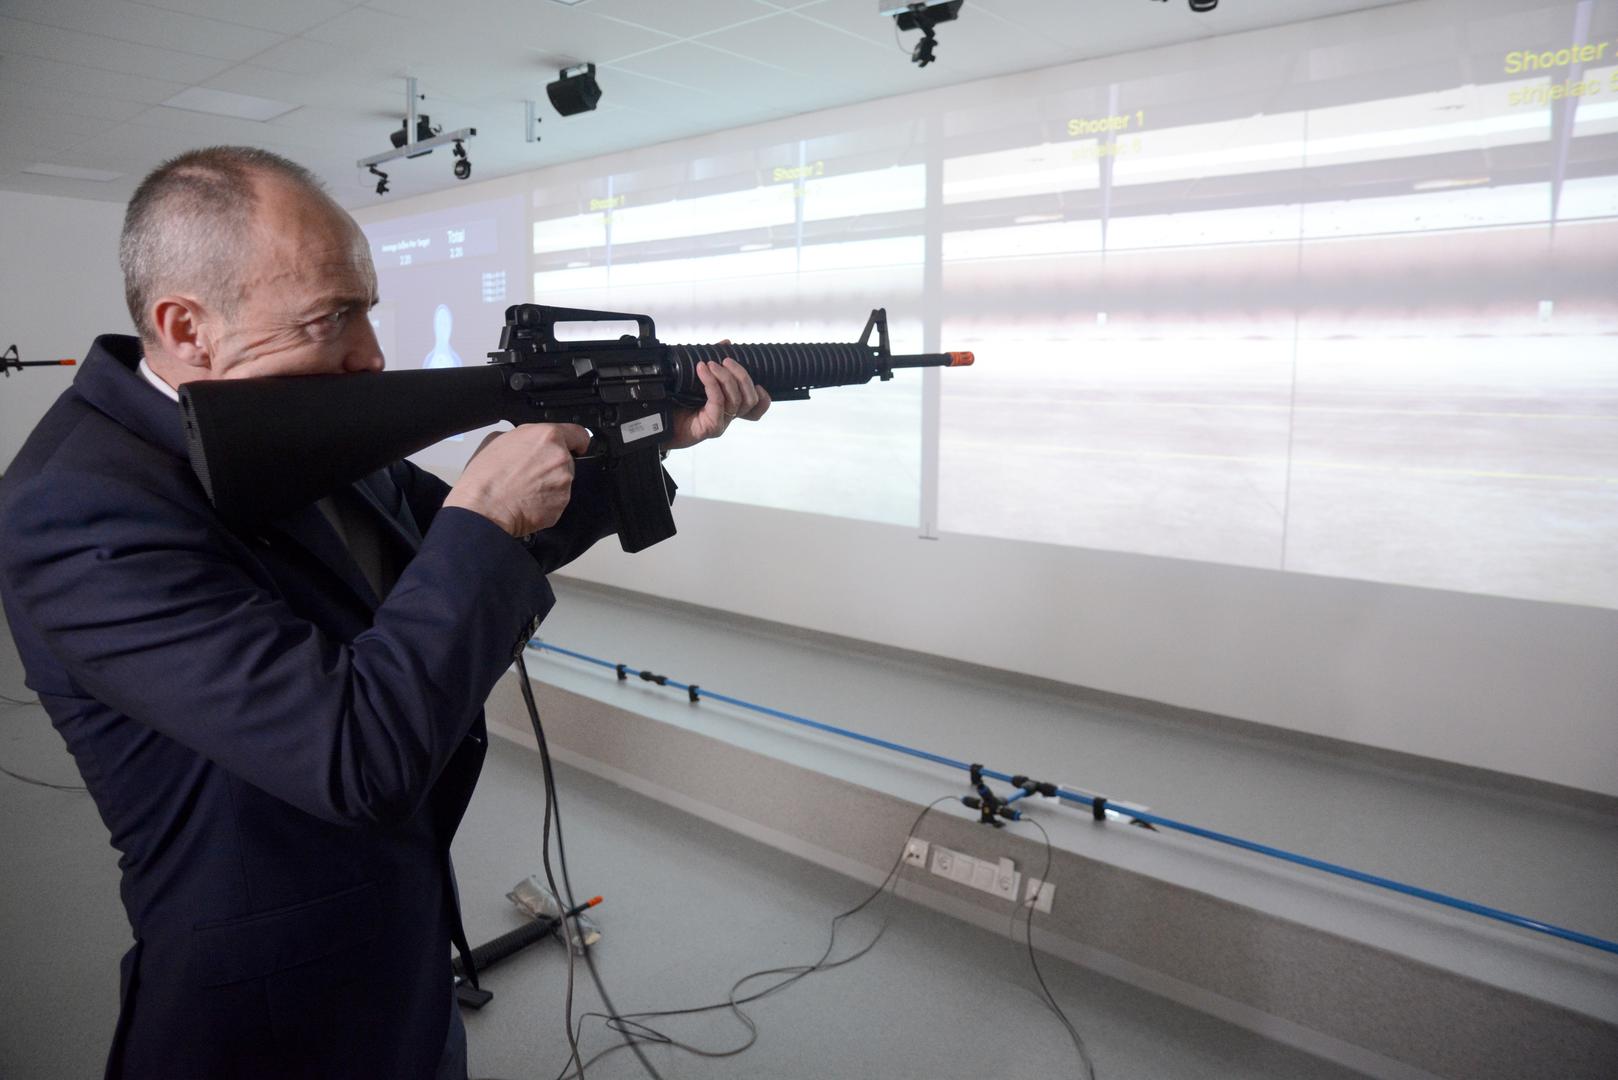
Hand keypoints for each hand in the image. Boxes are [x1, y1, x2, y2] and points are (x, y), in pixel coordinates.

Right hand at [443, 423, 590, 536]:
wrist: (483, 508)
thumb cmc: (486, 476)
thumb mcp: (497, 439)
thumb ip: (522, 436)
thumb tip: (526, 441)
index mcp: (547, 437)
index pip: (579, 434)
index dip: (577, 441)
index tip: (577, 447)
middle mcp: (560, 458)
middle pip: (567, 460)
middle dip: (552, 466)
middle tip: (530, 473)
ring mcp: (563, 483)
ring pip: (561, 481)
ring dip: (549, 485)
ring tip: (524, 489)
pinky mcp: (561, 504)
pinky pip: (557, 500)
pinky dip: (546, 502)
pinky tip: (526, 501)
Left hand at [666, 344, 770, 450]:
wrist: (656, 423)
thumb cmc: (674, 403)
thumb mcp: (695, 378)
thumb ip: (713, 362)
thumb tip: (726, 343)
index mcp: (728, 407)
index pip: (756, 408)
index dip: (763, 399)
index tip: (757, 383)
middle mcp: (727, 416)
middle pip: (750, 400)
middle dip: (742, 376)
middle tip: (726, 361)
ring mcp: (720, 422)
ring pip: (737, 400)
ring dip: (725, 377)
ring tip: (710, 364)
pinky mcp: (710, 426)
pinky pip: (718, 402)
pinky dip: (711, 383)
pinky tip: (702, 371)